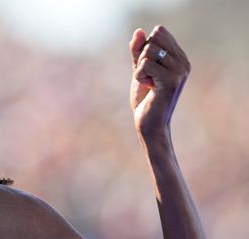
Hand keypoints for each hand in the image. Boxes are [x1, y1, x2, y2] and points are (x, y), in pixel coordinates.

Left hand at [129, 26, 189, 140]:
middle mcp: (183, 62)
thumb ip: (138, 50)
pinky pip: (145, 64)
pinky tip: (148, 87)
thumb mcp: (139, 69)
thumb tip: (139, 31)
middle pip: (154, 38)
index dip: (145, 47)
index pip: (159, 32)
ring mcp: (179, 70)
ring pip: (148, 50)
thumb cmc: (145, 98)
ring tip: (149, 83)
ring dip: (140, 68)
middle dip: (142, 57)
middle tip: (147, 76)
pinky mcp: (171, 80)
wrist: (150, 124)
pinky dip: (139, 76)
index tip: (148, 67)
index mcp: (180, 57)